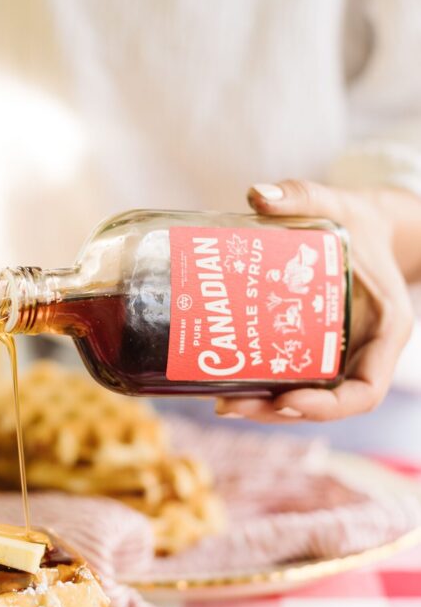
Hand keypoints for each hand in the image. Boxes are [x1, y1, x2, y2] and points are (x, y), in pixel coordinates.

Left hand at [215, 180, 414, 422]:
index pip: (366, 390)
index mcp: (386, 330)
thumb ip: (303, 195)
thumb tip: (256, 195)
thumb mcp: (338, 203)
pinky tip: (222, 382)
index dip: (329, 405)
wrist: (362, 225)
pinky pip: (292, 376)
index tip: (287, 400)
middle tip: (231, 405)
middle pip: (327, 402)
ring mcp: (339, 354)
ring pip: (306, 396)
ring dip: (264, 406)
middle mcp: (364, 351)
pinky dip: (262, 385)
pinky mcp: (314, 348)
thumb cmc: (357, 218)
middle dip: (279, 411)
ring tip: (221, 402)